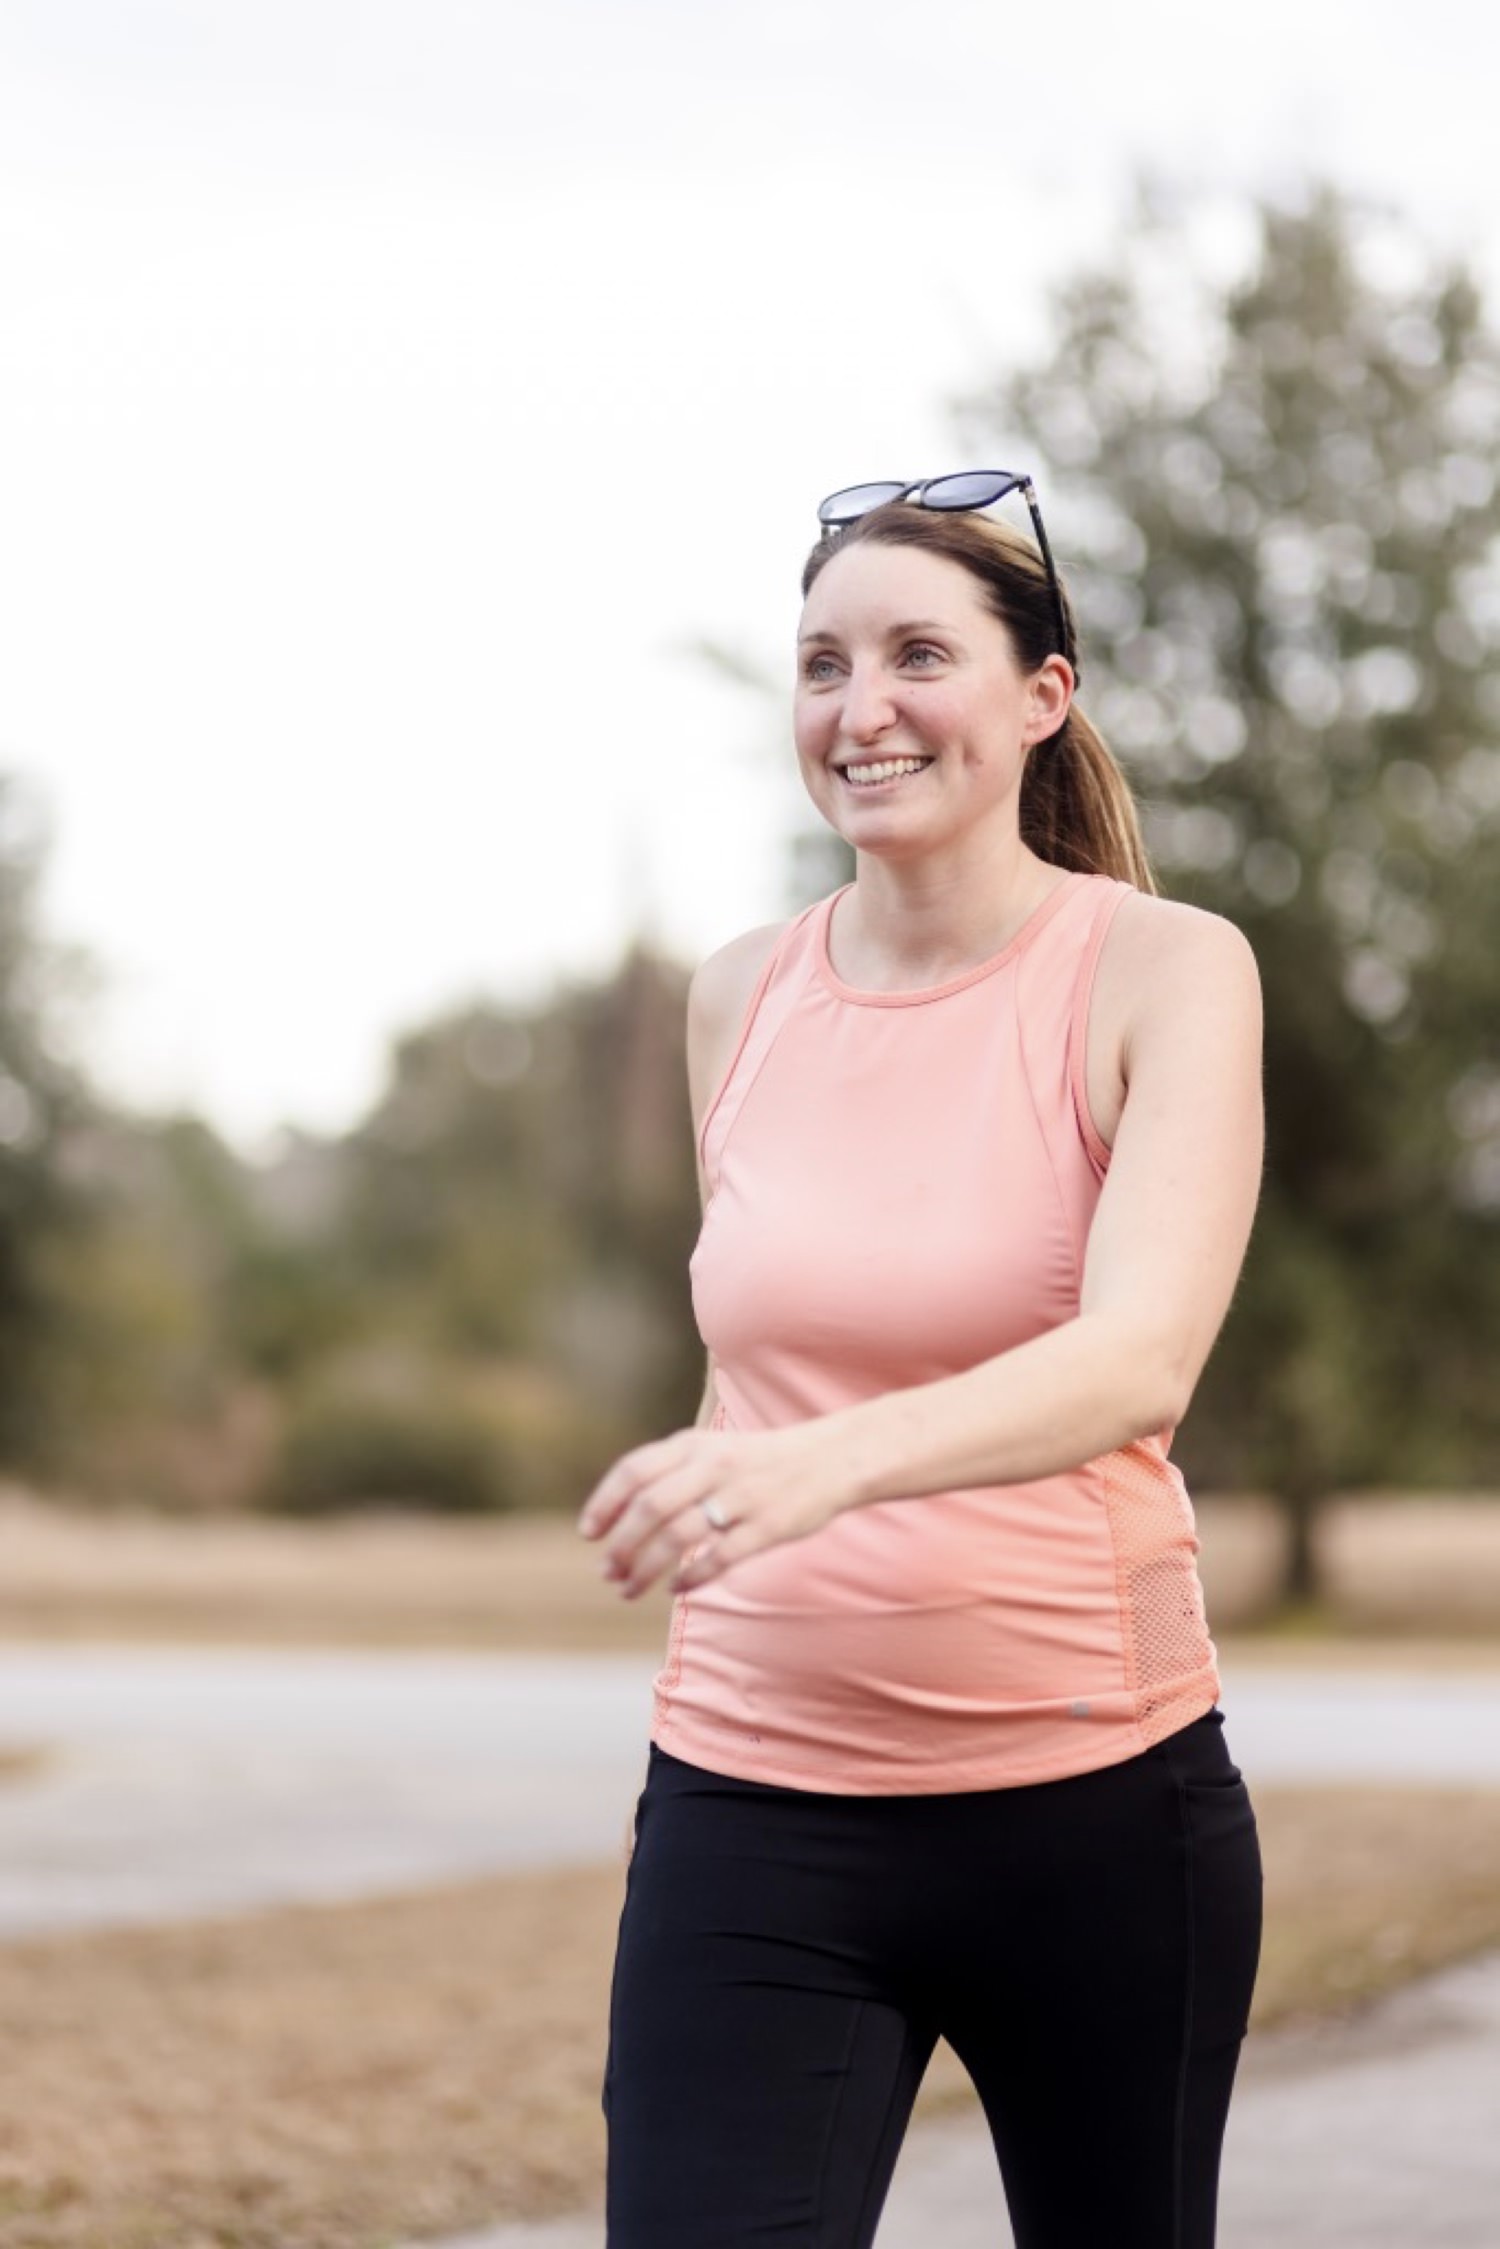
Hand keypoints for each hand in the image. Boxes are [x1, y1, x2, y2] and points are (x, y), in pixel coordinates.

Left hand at [577, 1420, 851, 1599]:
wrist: (829, 1460)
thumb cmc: (758, 1461)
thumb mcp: (711, 1449)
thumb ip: (669, 1471)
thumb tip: (619, 1513)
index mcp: (694, 1444)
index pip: (633, 1470)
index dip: (604, 1503)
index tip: (588, 1534)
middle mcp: (713, 1467)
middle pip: (650, 1508)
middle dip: (621, 1545)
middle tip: (606, 1572)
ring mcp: (740, 1497)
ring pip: (678, 1537)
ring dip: (645, 1568)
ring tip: (628, 1589)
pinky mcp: (766, 1527)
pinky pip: (718, 1558)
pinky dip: (690, 1577)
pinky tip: (675, 1589)